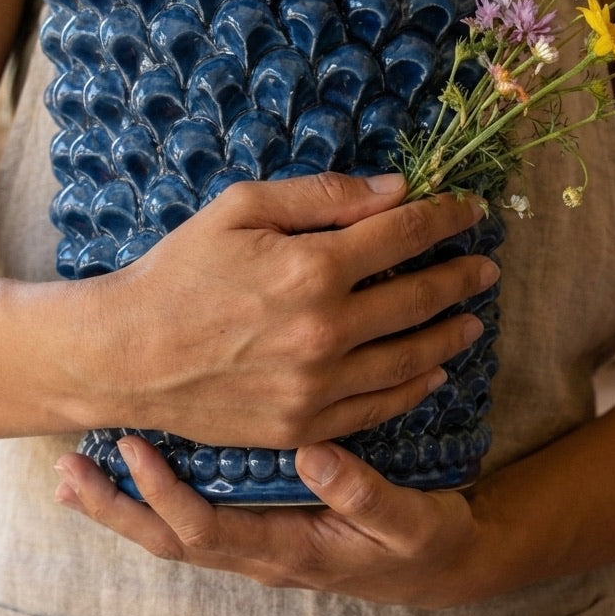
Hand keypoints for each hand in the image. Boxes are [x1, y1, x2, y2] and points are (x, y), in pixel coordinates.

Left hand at [54, 434, 488, 608]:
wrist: (437, 568)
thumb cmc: (422, 543)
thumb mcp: (409, 522)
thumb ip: (364, 494)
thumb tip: (310, 452)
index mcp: (288, 552)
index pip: (204, 530)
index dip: (163, 493)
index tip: (133, 448)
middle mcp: (260, 555)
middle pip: (168, 540)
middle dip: (114, 509)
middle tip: (65, 473)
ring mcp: (257, 547)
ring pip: (173, 534)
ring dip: (124, 507)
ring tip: (77, 475)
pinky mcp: (261, 531)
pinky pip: (193, 521)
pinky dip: (154, 501)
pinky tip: (135, 475)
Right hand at [85, 172, 498, 447]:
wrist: (128, 355)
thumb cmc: (178, 272)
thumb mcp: (241, 209)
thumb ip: (323, 196)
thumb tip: (395, 190)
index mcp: (313, 268)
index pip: (405, 234)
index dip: (447, 217)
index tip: (472, 210)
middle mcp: (327, 331)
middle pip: (420, 298)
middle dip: (462, 277)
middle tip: (487, 269)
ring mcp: (318, 386)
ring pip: (410, 359)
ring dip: (450, 335)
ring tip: (472, 322)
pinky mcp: (304, 425)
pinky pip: (377, 408)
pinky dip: (413, 389)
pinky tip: (433, 374)